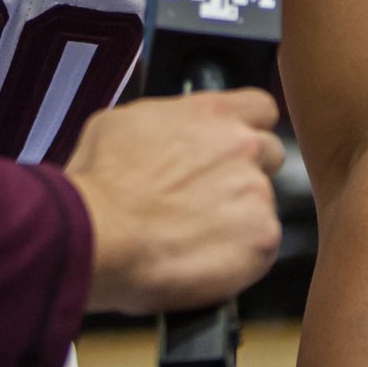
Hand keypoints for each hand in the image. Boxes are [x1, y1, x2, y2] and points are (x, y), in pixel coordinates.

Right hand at [64, 89, 286, 313]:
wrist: (98, 236)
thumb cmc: (100, 185)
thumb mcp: (120, 124)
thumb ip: (164, 122)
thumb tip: (165, 134)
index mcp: (212, 113)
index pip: (260, 107)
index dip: (247, 128)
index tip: (231, 147)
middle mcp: (242, 146)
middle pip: (269, 154)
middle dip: (246, 173)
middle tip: (209, 197)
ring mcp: (257, 192)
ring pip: (262, 204)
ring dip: (238, 217)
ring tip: (195, 236)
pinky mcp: (262, 239)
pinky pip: (260, 246)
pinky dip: (239, 257)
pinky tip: (203, 259)